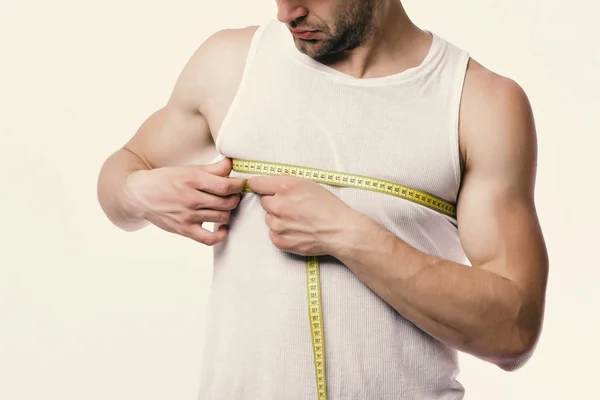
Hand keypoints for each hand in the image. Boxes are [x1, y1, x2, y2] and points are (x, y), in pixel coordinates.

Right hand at [124, 157, 245, 244]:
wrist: (139, 194)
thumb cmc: (166, 179)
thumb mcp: (188, 169)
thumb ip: (213, 168)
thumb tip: (232, 163)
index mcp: (192, 179)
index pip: (226, 185)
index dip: (239, 185)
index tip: (241, 183)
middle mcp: (190, 198)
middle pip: (227, 202)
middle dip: (235, 197)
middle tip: (234, 194)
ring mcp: (187, 216)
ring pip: (222, 217)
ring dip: (229, 211)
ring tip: (226, 205)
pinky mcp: (184, 230)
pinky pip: (209, 239)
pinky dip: (221, 235)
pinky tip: (222, 227)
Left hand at [247, 174, 358, 255]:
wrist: (339, 230)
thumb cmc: (328, 206)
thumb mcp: (309, 184)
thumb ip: (287, 182)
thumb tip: (272, 182)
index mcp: (284, 187)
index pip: (257, 183)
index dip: (259, 185)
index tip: (260, 187)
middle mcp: (278, 205)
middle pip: (264, 201)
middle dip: (275, 202)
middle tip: (292, 206)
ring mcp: (278, 224)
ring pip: (269, 218)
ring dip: (278, 218)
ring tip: (298, 220)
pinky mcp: (280, 240)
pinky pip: (273, 233)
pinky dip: (282, 232)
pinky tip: (297, 230)